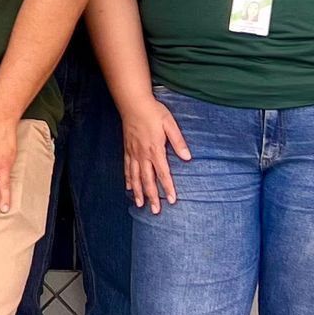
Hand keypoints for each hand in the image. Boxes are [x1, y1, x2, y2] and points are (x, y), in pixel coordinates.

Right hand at [121, 96, 189, 210]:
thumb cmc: (153, 112)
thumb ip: (178, 142)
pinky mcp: (127, 149)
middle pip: (147, 180)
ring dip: (138, 192)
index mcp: (155, 150)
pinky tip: (129, 187)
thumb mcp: (170, 124)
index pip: (163, 173)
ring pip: (135, 177)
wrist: (133, 103)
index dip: (168, 188)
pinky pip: (126, 168)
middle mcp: (143, 154)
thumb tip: (187, 158)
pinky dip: (128, 179)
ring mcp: (133, 153)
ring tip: (140, 205)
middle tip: (155, 210)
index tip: (172, 200)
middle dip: (152, 196)